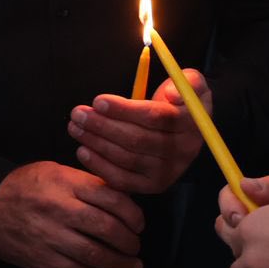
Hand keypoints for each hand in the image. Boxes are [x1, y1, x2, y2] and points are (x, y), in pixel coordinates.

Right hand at [0, 161, 144, 267]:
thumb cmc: (27, 185)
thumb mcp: (57, 171)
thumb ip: (88, 184)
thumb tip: (123, 200)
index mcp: (68, 183)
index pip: (110, 197)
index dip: (132, 213)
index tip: (140, 224)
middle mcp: (61, 209)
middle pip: (105, 227)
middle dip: (128, 241)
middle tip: (137, 247)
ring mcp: (51, 236)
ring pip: (93, 254)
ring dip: (119, 264)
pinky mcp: (42, 259)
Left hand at [68, 75, 205, 193]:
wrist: (188, 129)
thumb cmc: (181, 100)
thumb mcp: (191, 81)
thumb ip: (188, 81)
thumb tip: (171, 94)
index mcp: (192, 122)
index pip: (156, 117)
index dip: (124, 110)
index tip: (98, 100)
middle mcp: (183, 151)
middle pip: (138, 140)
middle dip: (103, 126)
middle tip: (79, 113)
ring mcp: (168, 171)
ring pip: (127, 159)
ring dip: (96, 143)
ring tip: (76, 127)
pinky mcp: (154, 186)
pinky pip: (123, 180)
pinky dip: (100, 166)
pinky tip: (83, 151)